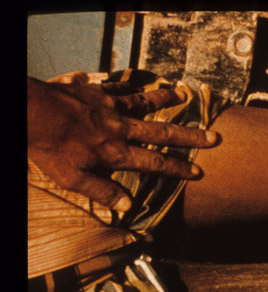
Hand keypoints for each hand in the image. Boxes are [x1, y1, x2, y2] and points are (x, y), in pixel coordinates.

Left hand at [27, 74, 218, 211]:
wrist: (30, 112)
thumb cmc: (49, 149)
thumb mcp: (72, 179)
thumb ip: (102, 192)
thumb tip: (128, 207)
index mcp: (117, 153)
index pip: (155, 164)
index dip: (179, 169)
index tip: (199, 172)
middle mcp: (121, 129)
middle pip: (162, 134)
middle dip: (190, 137)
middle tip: (213, 136)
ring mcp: (110, 107)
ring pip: (145, 103)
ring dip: (166, 100)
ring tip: (183, 95)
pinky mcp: (97, 92)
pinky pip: (119, 88)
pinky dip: (131, 86)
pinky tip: (139, 84)